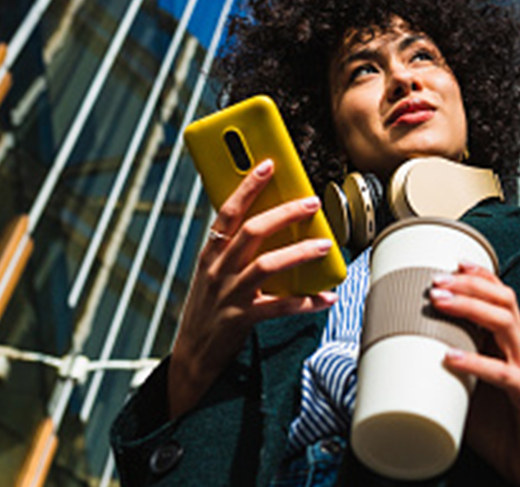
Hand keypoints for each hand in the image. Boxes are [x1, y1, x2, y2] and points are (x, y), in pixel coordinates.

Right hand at [167, 159, 336, 418]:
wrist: (192, 355)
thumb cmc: (208, 309)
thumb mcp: (212, 273)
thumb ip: (234, 249)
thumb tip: (271, 221)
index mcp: (210, 253)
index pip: (228, 211)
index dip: (248, 186)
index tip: (268, 165)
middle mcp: (218, 270)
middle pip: (252, 232)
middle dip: (284, 213)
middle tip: (311, 203)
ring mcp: (230, 294)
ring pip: (266, 265)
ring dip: (299, 253)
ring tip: (325, 245)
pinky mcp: (242, 319)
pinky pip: (280, 307)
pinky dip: (306, 302)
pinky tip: (327, 297)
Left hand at [429, 264, 519, 486]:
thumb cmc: (499, 430)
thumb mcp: (464, 393)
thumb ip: (441, 374)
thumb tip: (393, 361)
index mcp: (507, 347)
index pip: (500, 298)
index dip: (479, 276)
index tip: (450, 263)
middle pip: (504, 302)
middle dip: (469, 285)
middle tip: (436, 282)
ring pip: (507, 326)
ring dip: (472, 309)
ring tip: (440, 304)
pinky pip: (505, 375)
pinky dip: (476, 362)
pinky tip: (451, 357)